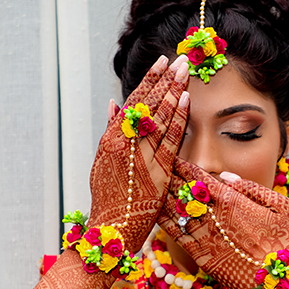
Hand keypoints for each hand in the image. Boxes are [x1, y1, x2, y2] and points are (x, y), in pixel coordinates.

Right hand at [88, 55, 188, 252]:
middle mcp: (123, 144)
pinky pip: (168, 140)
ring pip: (158, 117)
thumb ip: (111, 133)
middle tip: (180, 59)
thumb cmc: (110, 199)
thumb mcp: (103, 162)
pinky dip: (176, 118)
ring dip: (173, 91)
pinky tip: (185, 99)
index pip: (132, 102)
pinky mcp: (156, 172)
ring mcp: (139, 157)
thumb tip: (113, 103)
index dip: (148, 81)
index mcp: (111, 140)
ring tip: (185, 70)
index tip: (161, 62)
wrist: (111, 229)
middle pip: (146, 104)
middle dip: (165, 79)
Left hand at [158, 158, 288, 288]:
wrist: (285, 282)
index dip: (184, 167)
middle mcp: (214, 219)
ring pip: (176, 214)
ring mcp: (206, 239)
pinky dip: (165, 224)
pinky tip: (156, 215)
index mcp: (232, 202)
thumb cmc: (288, 240)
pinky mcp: (203, 259)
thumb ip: (250, 188)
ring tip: (152, 187)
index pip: (200, 179)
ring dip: (164, 199)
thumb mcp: (279, 205)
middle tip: (156, 169)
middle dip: (170, 179)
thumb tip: (225, 176)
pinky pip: (177, 238)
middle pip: (183, 194)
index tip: (174, 158)